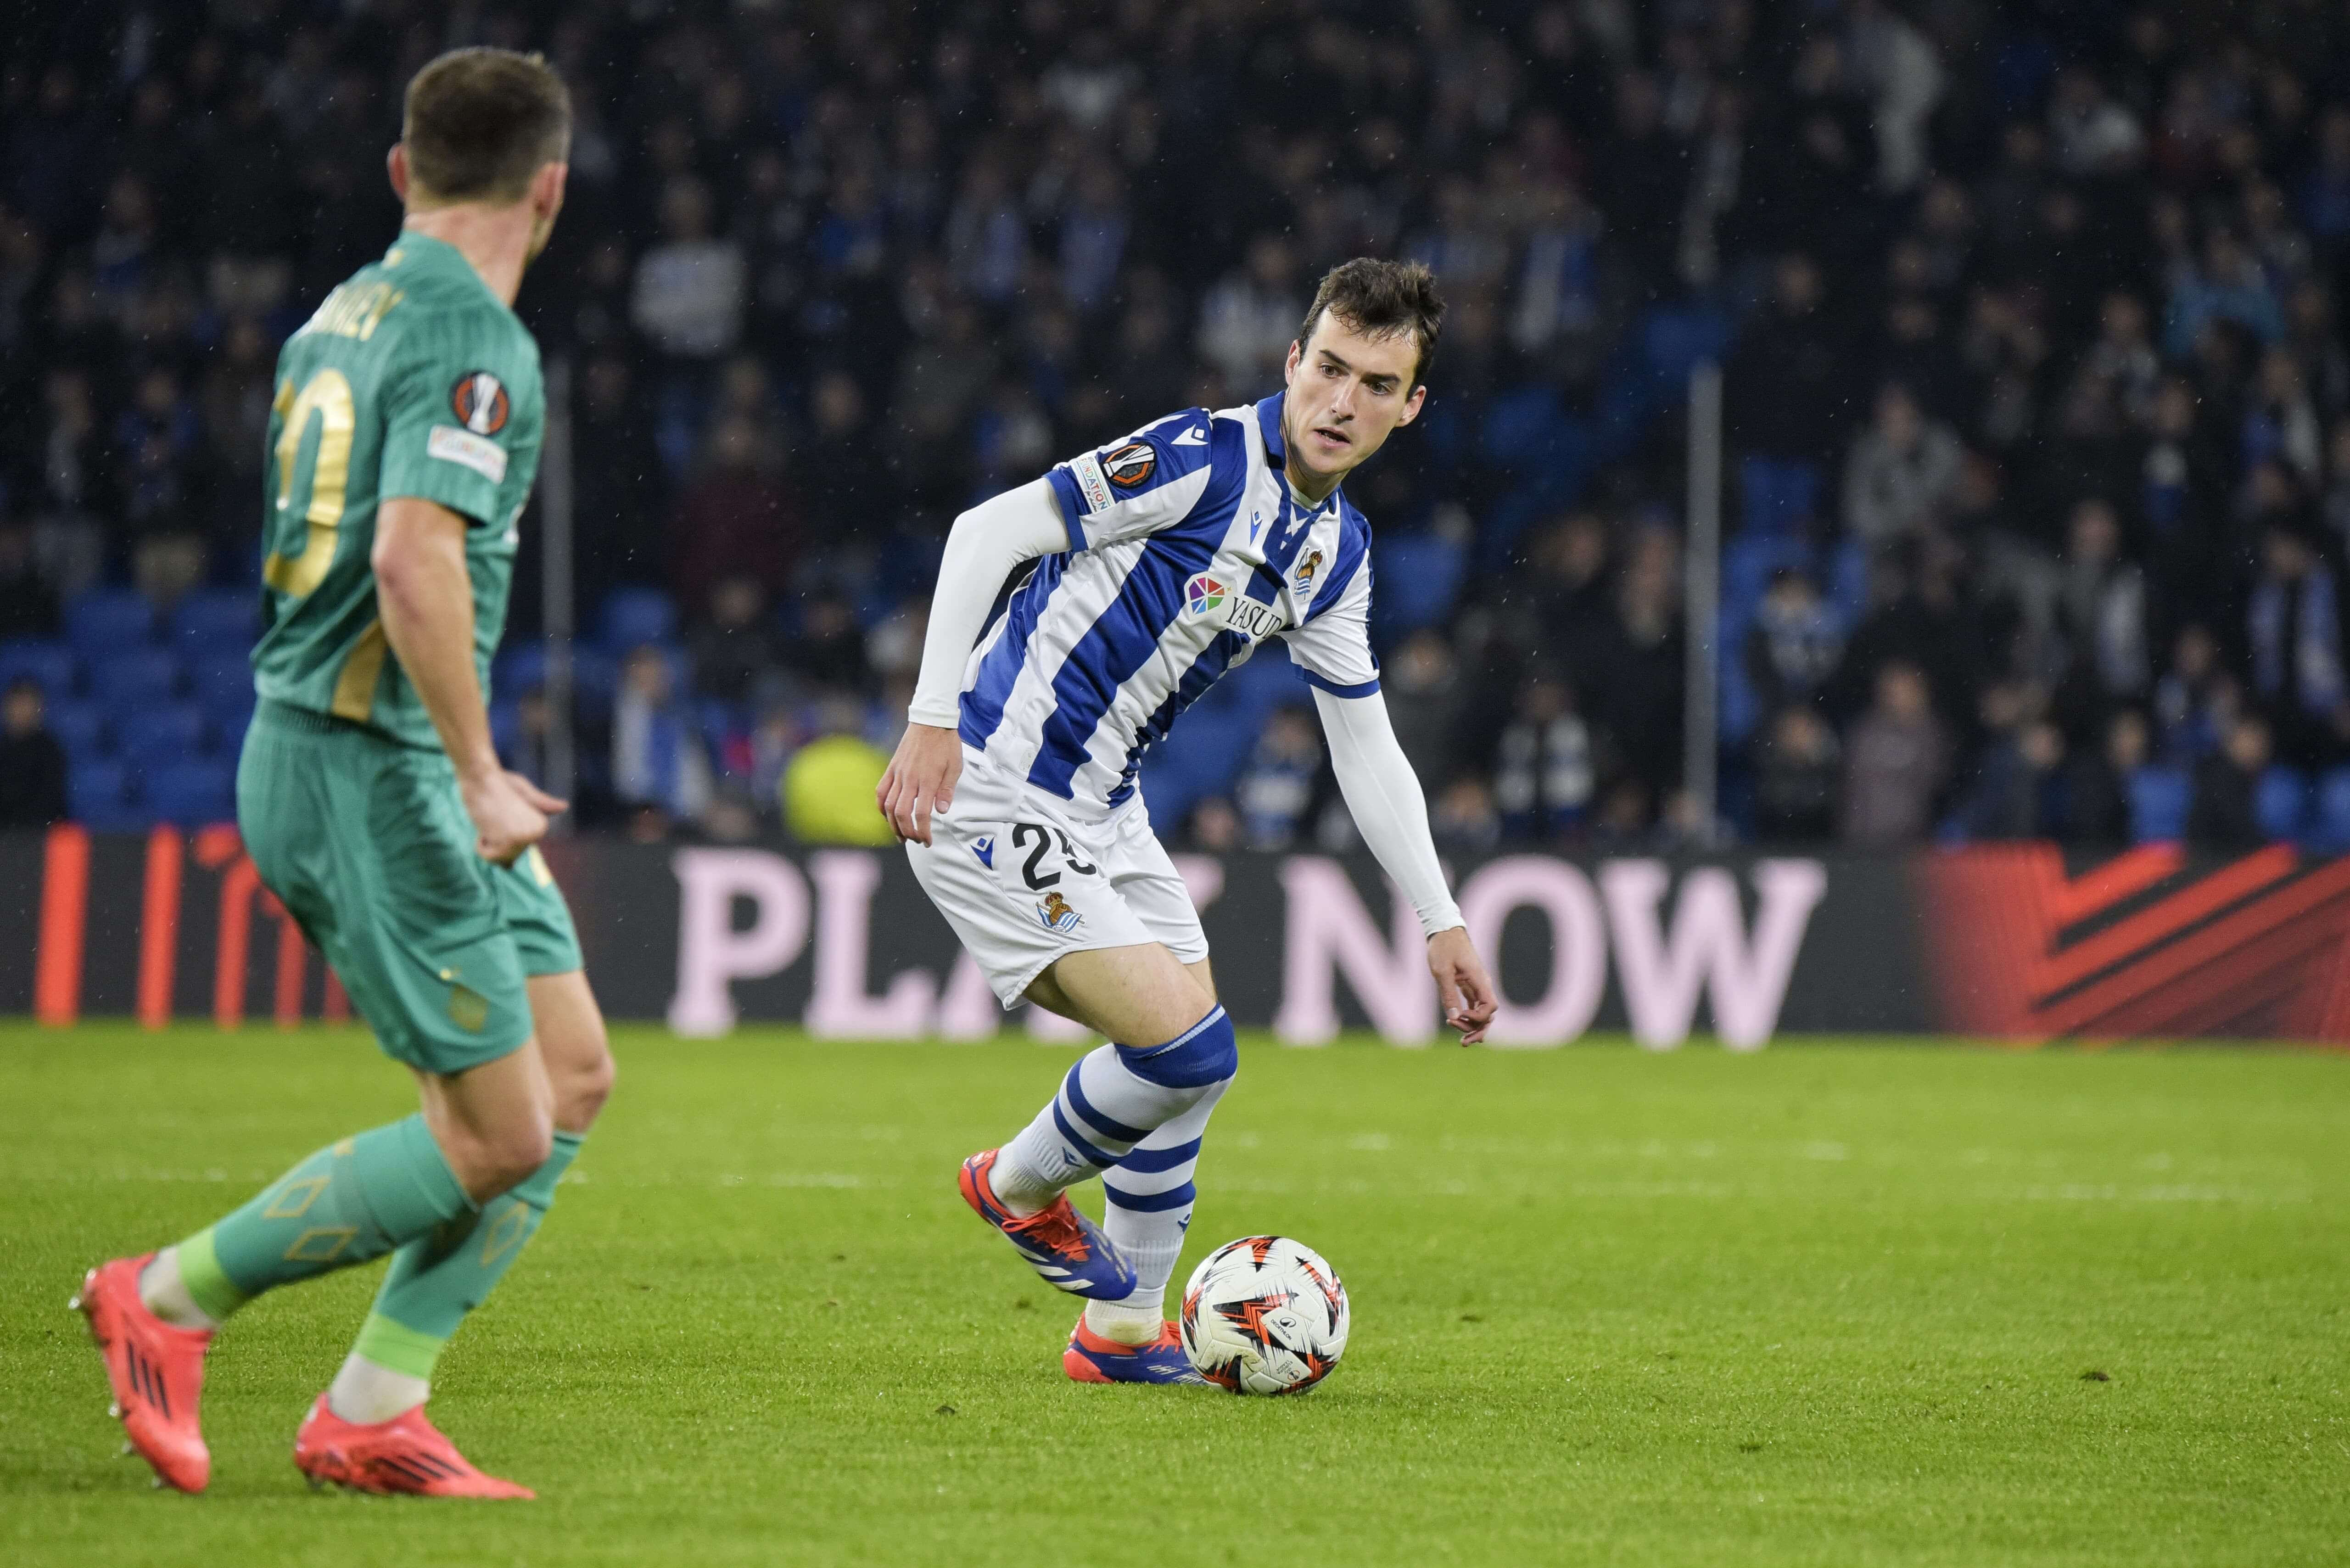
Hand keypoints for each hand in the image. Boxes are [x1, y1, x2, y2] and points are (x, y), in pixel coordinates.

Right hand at [461, 768, 564, 865]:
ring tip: (490, 822)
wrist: (482, 777)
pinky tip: (484, 829)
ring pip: (498, 859)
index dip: (500, 835)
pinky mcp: (510, 840)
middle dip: (494, 841)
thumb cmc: (501, 783)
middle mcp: (536, 834)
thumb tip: (564, 806)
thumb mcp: (524, 794)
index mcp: (541, 827)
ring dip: (487, 844)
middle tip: (493, 817)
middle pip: (508, 856)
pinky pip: (490, 858)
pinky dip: (481, 847)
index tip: (500, 813)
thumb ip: (541, 805)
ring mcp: (524, 838)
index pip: (516, 848)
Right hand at [877, 723, 962, 844]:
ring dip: (892, 824)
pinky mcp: (891, 768)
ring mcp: (898, 773)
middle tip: (915, 841)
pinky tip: (886, 815)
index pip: (921, 813)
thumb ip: (947, 790)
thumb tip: (941, 811)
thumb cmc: (946, 744)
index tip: (927, 841)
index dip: (923, 831)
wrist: (931, 721)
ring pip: (888, 805)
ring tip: (900, 835)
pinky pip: (881, 790)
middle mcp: (910, 779)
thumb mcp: (955, 766)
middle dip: (907, 832)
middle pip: (901, 813)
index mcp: (928, 780)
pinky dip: (881, 806)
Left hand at [1428, 926, 1496, 1045]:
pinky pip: (1474, 1006)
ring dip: (1473, 1027)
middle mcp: (1482, 984)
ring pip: (1482, 1012)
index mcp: (1479, 980)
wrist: (1444, 930)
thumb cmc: (1443, 947)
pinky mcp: (1469, 985)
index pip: (1490, 1007)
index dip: (1478, 1018)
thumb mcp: (1442, 971)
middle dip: (1478, 1030)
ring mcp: (1477, 986)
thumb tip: (1454, 1017)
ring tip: (1461, 1040)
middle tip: (1463, 1043)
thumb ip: (1448, 994)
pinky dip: (1469, 1017)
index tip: (1459, 1016)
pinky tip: (1459, 1024)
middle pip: (1489, 1014)